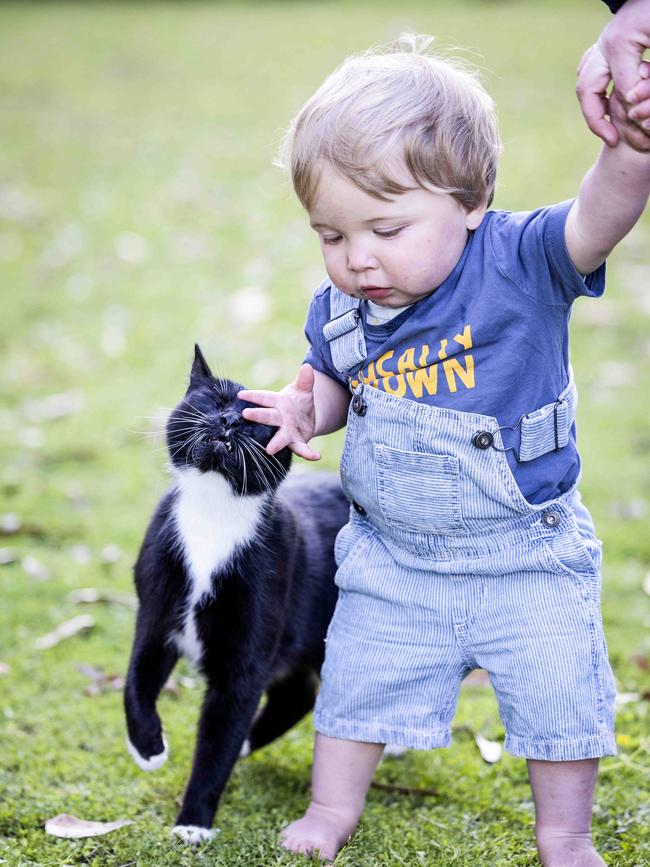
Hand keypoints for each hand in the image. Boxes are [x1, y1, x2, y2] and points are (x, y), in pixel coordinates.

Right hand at [238, 363, 320, 460]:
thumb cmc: (298, 402)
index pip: (265, 398)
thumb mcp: (303, 390)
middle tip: (245, 414)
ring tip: (269, 450)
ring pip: (280, 438)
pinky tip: (317, 456)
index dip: (253, 395)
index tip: (240, 394)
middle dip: (257, 416)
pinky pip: (302, 449)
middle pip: (268, 417)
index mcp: (278, 403)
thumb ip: (305, 380)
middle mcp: (280, 419)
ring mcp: (287, 432)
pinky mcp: (298, 442)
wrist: (306, 419)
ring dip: (275, 444)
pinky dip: (309, 454)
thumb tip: (308, 367)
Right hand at [576, 0, 649, 147]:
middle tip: (612, 139)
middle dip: (596, 120)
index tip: (640, 129)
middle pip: (587, 91)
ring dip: (592, 106)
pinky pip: (590, 70)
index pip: (619, 92)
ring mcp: (603, 42)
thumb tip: (631, 104)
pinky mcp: (607, 41)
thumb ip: (648, 78)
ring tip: (608, 127)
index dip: (629, 114)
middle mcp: (603, 45)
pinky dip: (594, 90)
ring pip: (585, 82)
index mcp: (618, 45)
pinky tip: (607, 104)